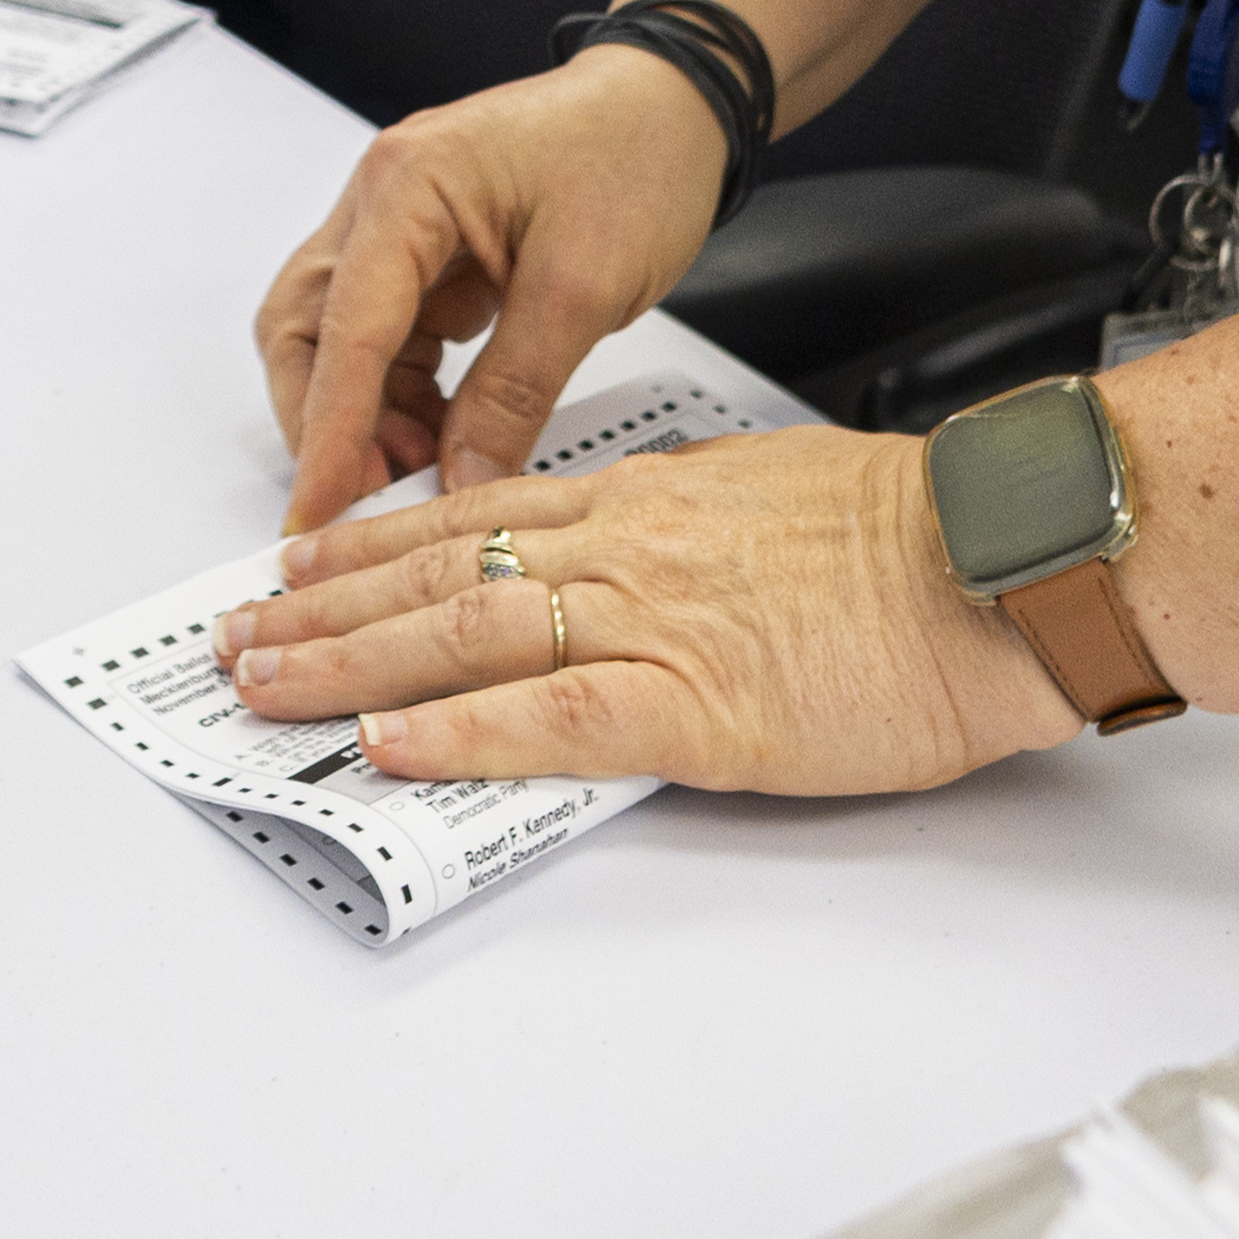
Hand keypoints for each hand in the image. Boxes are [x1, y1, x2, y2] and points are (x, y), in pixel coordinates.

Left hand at [204, 429, 1076, 794]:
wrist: (1003, 557)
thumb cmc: (920, 534)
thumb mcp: (776, 492)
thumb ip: (691, 517)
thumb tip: (641, 542)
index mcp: (650, 497)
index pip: (476, 516)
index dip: (373, 544)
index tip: (302, 565)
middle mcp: (627, 546)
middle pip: (439, 572)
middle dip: (323, 609)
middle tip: (236, 638)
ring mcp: (654, 621)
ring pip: (463, 635)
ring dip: (348, 666)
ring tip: (263, 686)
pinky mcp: (697, 703)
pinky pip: (551, 717)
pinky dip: (460, 733)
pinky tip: (388, 746)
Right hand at [255, 51, 731, 534]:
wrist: (679, 104)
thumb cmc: (638, 154)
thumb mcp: (584, 286)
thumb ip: (515, 391)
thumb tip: (461, 478)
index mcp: (408, 184)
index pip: (344, 329)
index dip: (328, 433)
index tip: (315, 512)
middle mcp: (385, 197)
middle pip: (305, 328)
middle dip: (323, 421)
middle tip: (366, 497)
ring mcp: (403, 225)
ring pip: (338, 339)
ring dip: (365, 413)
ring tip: (421, 470)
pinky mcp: (431, 253)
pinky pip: (390, 338)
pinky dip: (402, 395)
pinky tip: (441, 435)